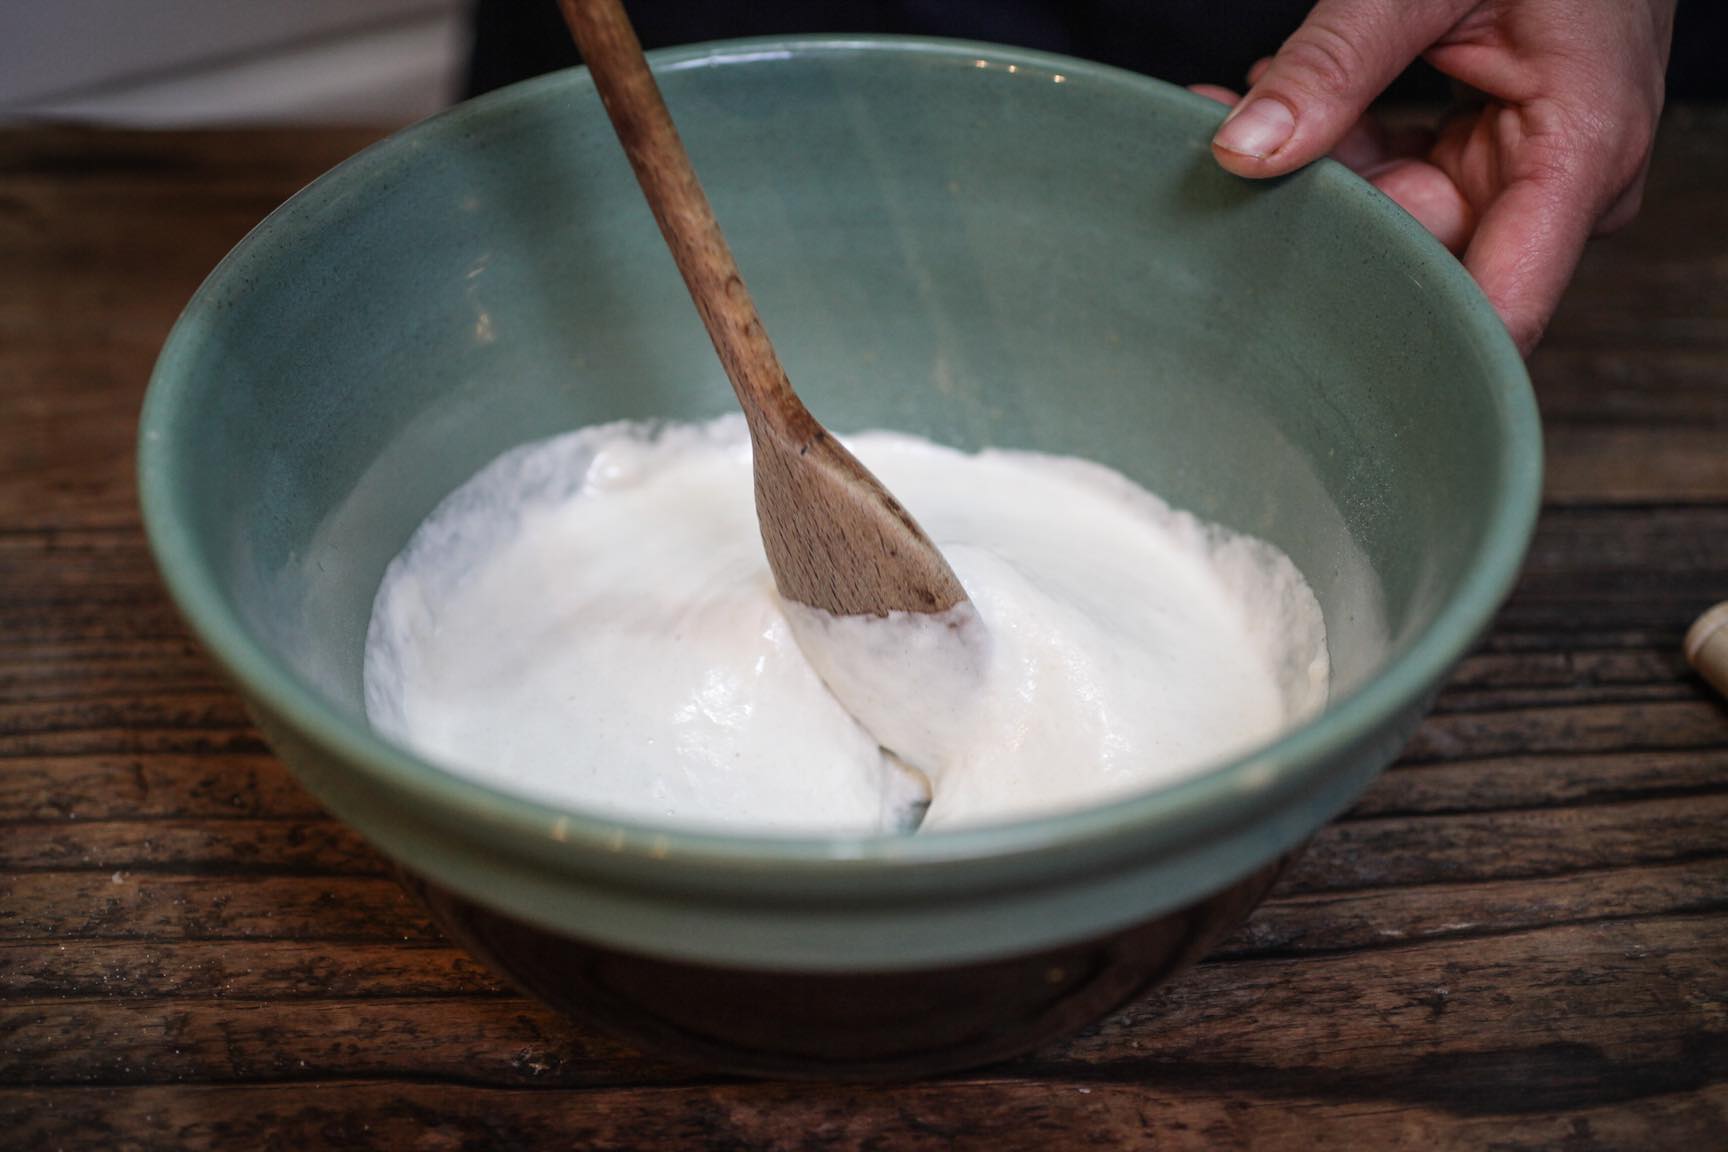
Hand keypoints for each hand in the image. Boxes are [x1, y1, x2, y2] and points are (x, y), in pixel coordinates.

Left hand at [1193, 0, 1674, 352]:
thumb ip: (1336, 63)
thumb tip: (1244, 150)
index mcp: (1582, 152)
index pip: (1500, 311)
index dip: (1406, 341)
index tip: (1307, 340)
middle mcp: (1567, 184)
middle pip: (1428, 259)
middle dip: (1326, 219)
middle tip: (1231, 168)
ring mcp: (1529, 172)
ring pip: (1399, 219)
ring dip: (1319, 175)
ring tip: (1234, 113)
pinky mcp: (1495, 153)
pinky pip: (1403, 176)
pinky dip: (1343, 144)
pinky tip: (1287, 105)